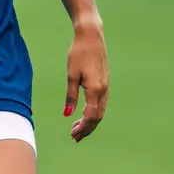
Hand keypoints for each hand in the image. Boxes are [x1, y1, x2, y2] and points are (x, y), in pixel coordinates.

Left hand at [64, 23, 108, 142]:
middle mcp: (104, 90)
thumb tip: (67, 114)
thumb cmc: (79, 53)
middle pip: (97, 117)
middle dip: (87, 129)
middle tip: (74, 137)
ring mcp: (106, 86)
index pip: (91, 116)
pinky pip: (101, 103)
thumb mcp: (71, 75)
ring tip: (77, 129)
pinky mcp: (105, 82)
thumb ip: (70, 96)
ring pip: (100, 111)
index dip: (83, 128)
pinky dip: (93, 112)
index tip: (73, 134)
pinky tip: (84, 114)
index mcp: (95, 89)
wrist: (91, 36)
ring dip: (89, 122)